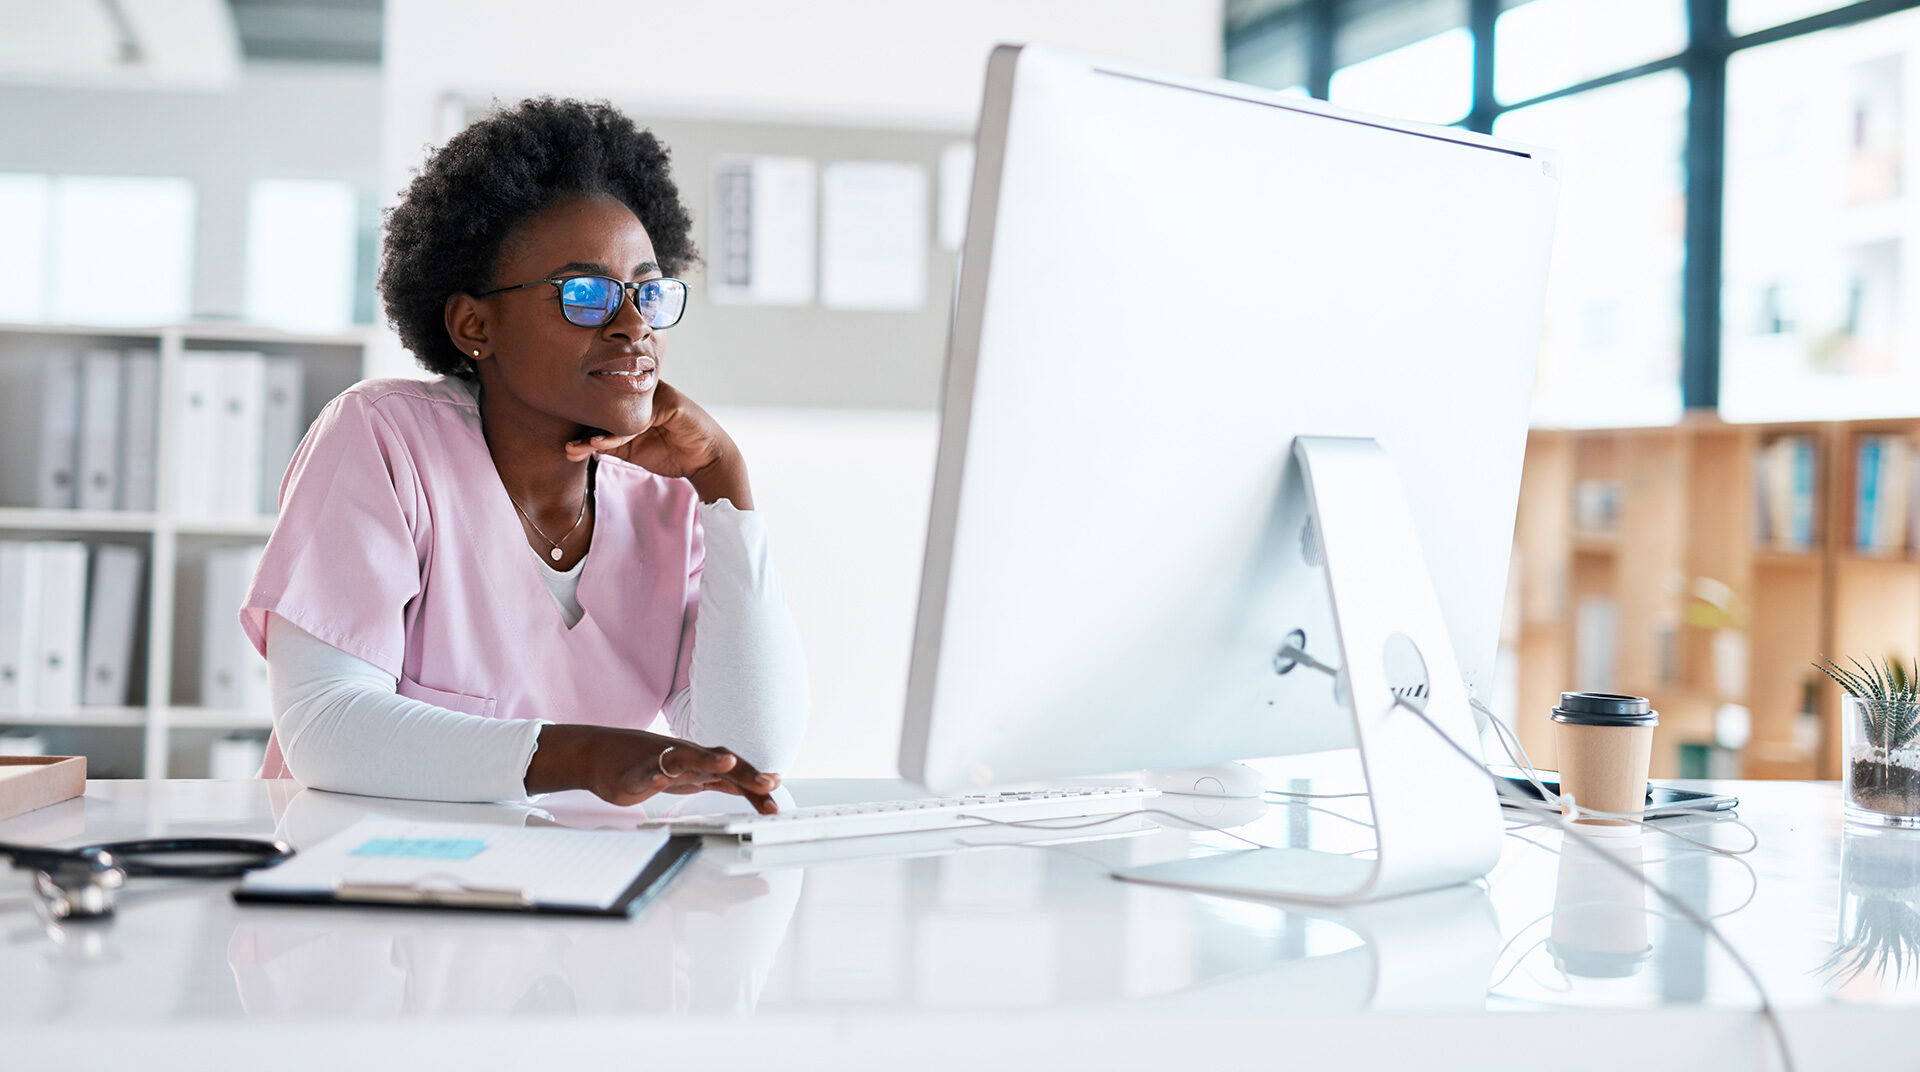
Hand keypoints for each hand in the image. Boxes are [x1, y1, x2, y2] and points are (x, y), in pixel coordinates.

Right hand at [526, 724, 780, 812]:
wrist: (600, 757)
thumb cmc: (648, 766)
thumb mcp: (690, 778)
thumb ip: (719, 781)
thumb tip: (749, 787)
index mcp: (700, 764)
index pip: (734, 772)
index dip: (755, 782)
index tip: (776, 795)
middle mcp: (685, 758)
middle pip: (720, 763)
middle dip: (746, 774)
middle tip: (769, 784)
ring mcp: (660, 762)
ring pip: (686, 758)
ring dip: (708, 760)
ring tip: (729, 763)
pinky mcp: (634, 773)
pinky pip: (645, 774)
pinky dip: (655, 776)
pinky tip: (660, 780)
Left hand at [564, 381, 752, 507]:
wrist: (705, 460)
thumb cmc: (669, 451)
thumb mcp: (630, 449)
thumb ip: (606, 444)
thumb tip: (572, 447)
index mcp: (630, 400)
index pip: (601, 403)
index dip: (581, 418)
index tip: (564, 440)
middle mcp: (640, 392)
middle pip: (605, 403)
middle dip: (582, 424)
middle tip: (566, 446)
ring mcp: (654, 394)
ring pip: (617, 412)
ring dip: (595, 433)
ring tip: (576, 449)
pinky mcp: (667, 402)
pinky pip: (636, 420)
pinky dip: (616, 435)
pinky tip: (599, 444)